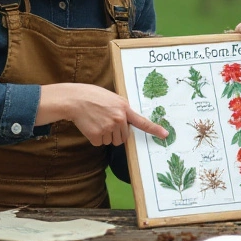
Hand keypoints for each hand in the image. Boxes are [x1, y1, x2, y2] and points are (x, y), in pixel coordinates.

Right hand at [42, 83, 166, 146]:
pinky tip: (90, 126)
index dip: (155, 129)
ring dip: (105, 136)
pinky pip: (100, 143)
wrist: (75, 100)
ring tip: (96, 122)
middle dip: (116, 133)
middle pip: (123, 137)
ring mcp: (108, 128)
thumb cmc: (93, 97)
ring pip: (111, 141)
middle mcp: (119, 119)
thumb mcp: (113, 98)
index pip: (142, 122)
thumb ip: (122, 109)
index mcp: (124, 108)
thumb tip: (128, 122)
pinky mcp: (97, 135)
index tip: (165, 135)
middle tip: (105, 122)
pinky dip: (95, 138)